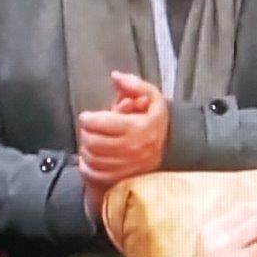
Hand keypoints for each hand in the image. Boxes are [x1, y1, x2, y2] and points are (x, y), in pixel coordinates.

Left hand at [77, 72, 168, 187]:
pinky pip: (93, 174)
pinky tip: (91, 158)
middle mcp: (133, 149)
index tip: (87, 117)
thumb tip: (116, 76)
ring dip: (85, 149)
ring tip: (91, 142)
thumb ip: (135, 85)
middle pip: (93, 142)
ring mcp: (127, 167)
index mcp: (140, 127)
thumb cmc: (154, 122)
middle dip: (86, 133)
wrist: (171, 152)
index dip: (88, 119)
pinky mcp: (121, 180)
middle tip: (89, 130)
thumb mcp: (152, 98)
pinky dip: (86, 166)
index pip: (101, 123)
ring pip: (91, 158)